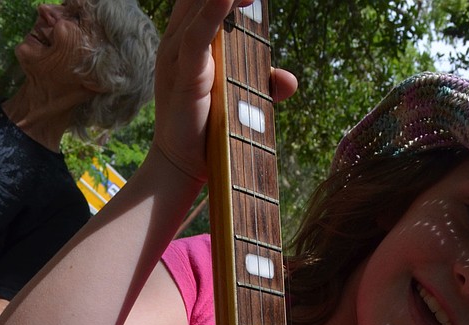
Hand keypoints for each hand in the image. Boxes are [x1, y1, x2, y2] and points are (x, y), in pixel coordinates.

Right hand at [153, 0, 296, 180]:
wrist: (182, 165)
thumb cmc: (207, 129)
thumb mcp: (238, 101)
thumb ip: (262, 85)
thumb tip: (290, 80)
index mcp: (187, 39)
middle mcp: (178, 40)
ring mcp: (178, 55)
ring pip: (199, 7)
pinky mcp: (184, 74)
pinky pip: (198, 37)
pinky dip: (213, 14)